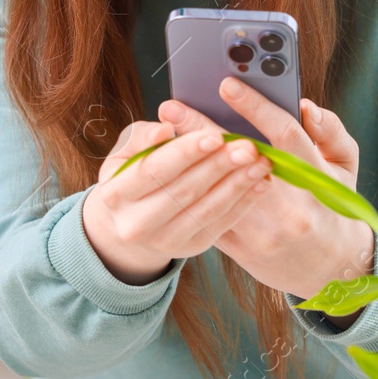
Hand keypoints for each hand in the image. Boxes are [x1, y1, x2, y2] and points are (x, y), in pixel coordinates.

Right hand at [81, 115, 272, 284]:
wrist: (131, 221)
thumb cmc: (133, 172)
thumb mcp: (126, 151)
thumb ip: (143, 137)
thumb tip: (165, 130)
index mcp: (115, 195)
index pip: (154, 170)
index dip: (186, 153)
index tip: (215, 136)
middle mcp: (136, 225)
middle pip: (185, 191)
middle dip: (220, 167)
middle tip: (249, 146)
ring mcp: (165, 241)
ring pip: (207, 210)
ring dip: (239, 184)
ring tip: (262, 161)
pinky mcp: (192, 248)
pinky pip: (222, 223)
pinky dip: (244, 201)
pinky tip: (261, 180)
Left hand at [160, 78, 375, 312]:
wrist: (331, 270)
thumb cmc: (333, 208)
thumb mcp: (345, 167)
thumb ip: (331, 132)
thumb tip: (305, 107)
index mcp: (315, 178)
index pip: (284, 134)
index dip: (254, 107)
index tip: (226, 85)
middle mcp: (287, 205)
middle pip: (237, 161)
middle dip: (201, 130)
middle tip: (172, 107)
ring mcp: (261, 230)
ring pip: (215, 191)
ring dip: (185, 163)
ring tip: (160, 136)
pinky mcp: (241, 248)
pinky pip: (207, 216)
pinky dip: (187, 193)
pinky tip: (167, 174)